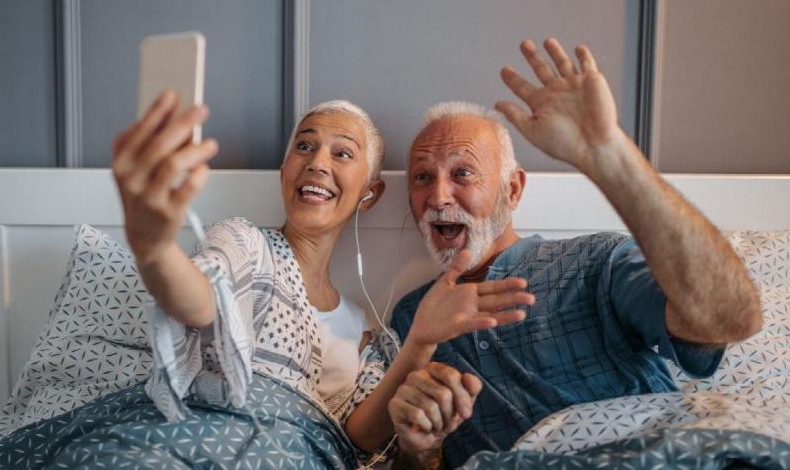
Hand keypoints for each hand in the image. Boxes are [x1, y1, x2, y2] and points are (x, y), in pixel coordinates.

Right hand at [112, 90, 217, 264]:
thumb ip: (146, 143)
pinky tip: (204, 167)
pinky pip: (188, 187)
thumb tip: (171, 115)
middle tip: (201, 109)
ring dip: (196, 149)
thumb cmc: (143, 195)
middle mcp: (131, 178)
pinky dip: (200, 174)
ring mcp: (148, 197)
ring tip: (211, 143)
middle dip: (183, 123)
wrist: (144, 237)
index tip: (173, 94)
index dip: (157, 111)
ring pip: (174, 164)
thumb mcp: (134, 169)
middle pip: (160, 144)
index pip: (140, 131)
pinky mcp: (168, 212)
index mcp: (121, 162)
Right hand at [389, 363, 481, 455]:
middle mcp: (416, 375)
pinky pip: (418, 415)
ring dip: (439, 423)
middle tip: (447, 423)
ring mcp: (404, 388)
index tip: (466, 414)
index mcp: (433, 369)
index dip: (462, 398)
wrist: (426, 436)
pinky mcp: (395, 404)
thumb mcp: (464, 402)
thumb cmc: (444, 415)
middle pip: (443, 394)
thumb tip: (470, 379)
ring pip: (431, 407)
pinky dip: (427, 426)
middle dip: (450, 415)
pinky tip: (425, 427)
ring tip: (437, 425)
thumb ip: (472, 387)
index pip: (451, 376)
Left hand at [408, 249, 533, 346]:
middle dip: (513, 299)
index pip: (493, 287)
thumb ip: (457, 268)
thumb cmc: (434, 305)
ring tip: (522, 314)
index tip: (523, 282)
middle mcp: (472, 305)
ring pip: (490, 314)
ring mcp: (466, 316)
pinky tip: (492, 322)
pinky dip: (482, 323)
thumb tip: (467, 250)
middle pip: (496, 300)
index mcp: (471, 293)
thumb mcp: (445, 282)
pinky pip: (471, 324)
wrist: (421, 325)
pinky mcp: (457, 326)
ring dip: (505, 314)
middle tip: (532, 299)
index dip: (507, 285)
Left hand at [496, 38, 625, 171]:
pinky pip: (587, 64)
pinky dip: (583, 55)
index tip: (504, 70)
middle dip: (532, 57)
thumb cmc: (563, 143)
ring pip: (562, 63)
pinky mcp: (592, 81)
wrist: (593, 145)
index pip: (522, 87)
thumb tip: (497, 104)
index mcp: (541, 104)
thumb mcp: (533, 130)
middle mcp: (556, 93)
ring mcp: (574, 86)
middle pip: (541, 69)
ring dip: (555, 52)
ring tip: (547, 41)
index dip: (512, 79)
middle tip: (524, 44)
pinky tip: (578, 48)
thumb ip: (515, 115)